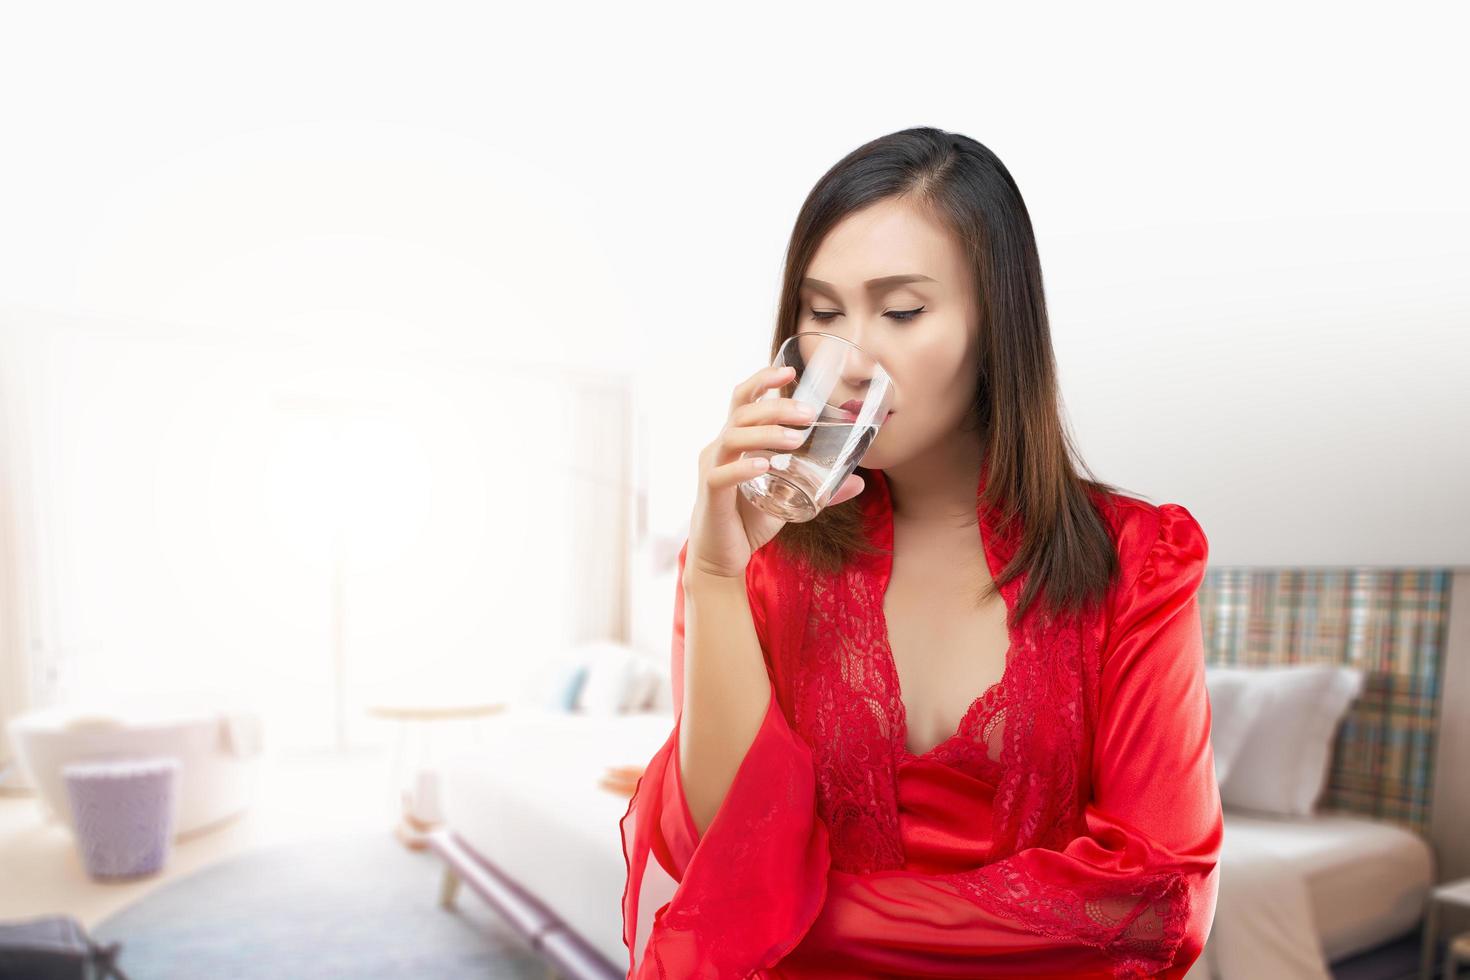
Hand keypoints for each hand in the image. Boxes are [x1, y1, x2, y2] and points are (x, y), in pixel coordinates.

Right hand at [686, 363, 864, 581]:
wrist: (721, 557)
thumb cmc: (748, 521)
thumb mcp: (788, 499)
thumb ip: (820, 489)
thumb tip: (859, 482)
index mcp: (736, 441)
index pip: (744, 398)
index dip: (763, 380)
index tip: (790, 370)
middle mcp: (720, 447)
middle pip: (742, 411)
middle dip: (777, 407)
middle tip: (809, 414)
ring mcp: (712, 468)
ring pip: (733, 436)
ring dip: (767, 434)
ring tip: (797, 439)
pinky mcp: (709, 494)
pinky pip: (721, 474)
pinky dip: (744, 467)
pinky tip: (764, 466)